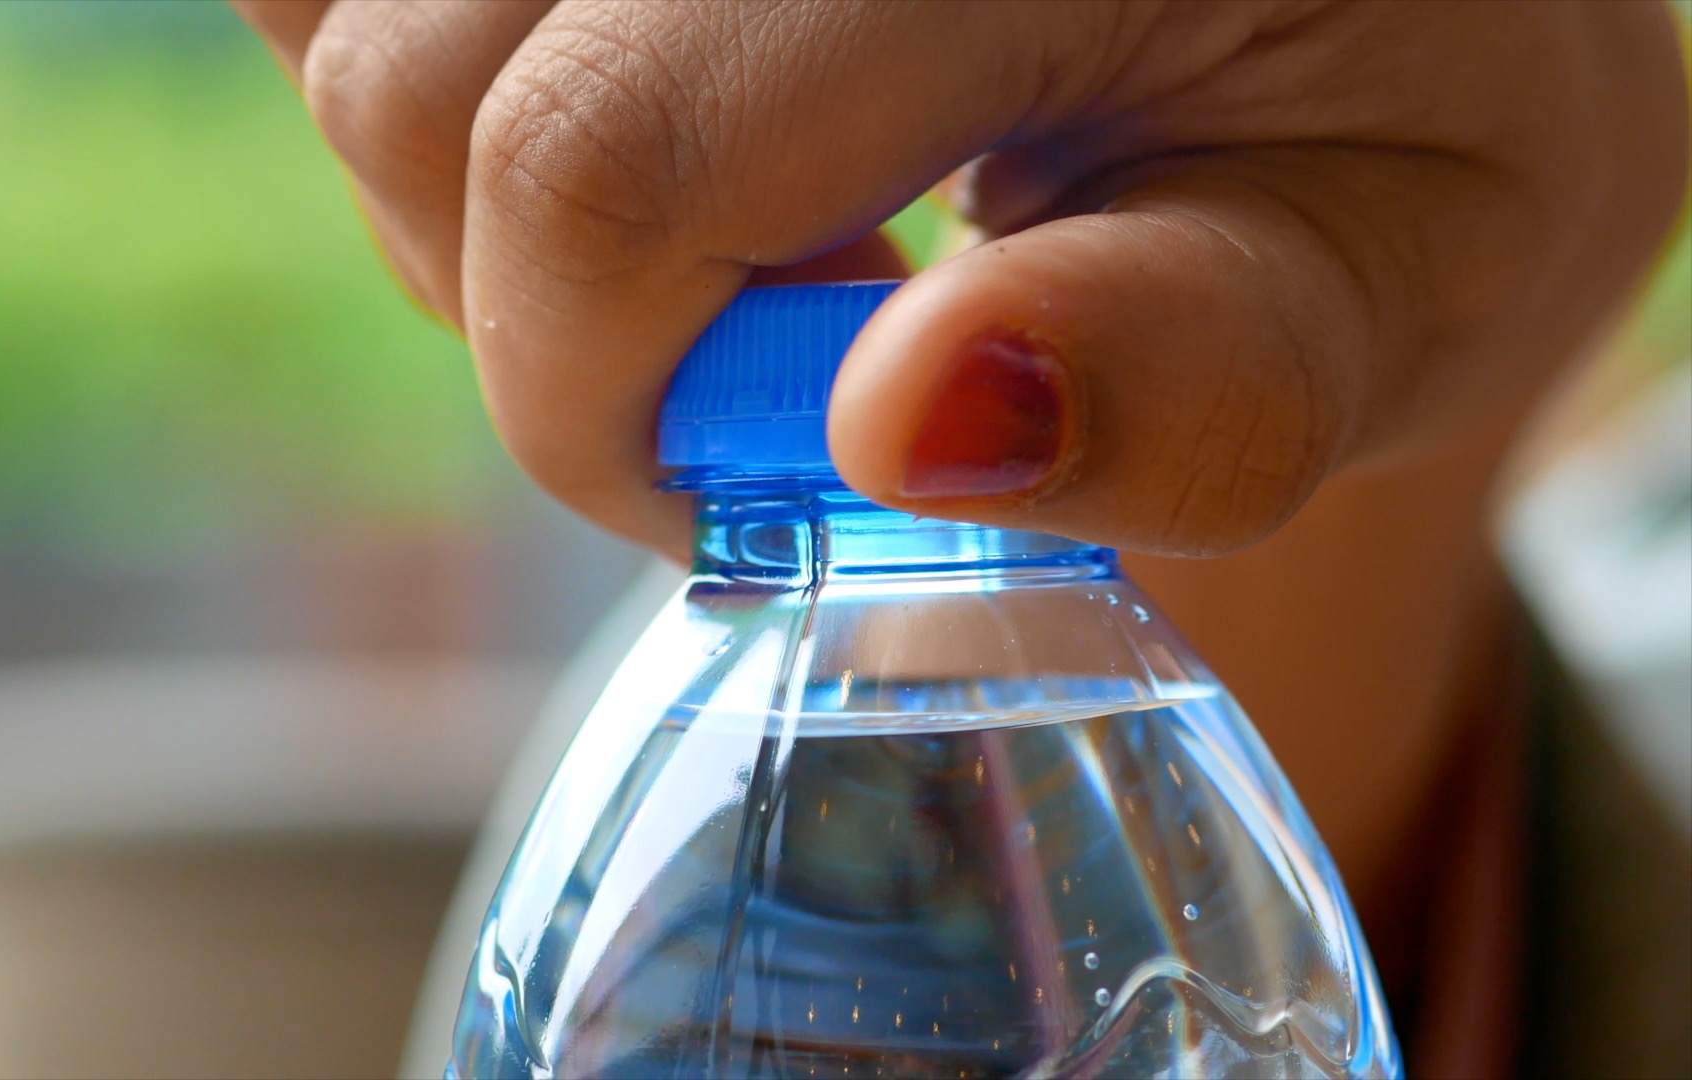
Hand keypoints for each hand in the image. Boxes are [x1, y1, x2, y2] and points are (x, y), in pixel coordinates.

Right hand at [234, 0, 1683, 560]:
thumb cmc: (1397, 118)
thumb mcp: (1399, 280)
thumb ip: (1194, 371)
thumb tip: (898, 425)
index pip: (607, 156)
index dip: (607, 401)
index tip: (745, 490)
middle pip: (424, 86)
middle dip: (555, 311)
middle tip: (781, 337)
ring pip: (362, 34)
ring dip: (495, 201)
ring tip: (732, 218)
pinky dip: (438, 87)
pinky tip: (630, 124)